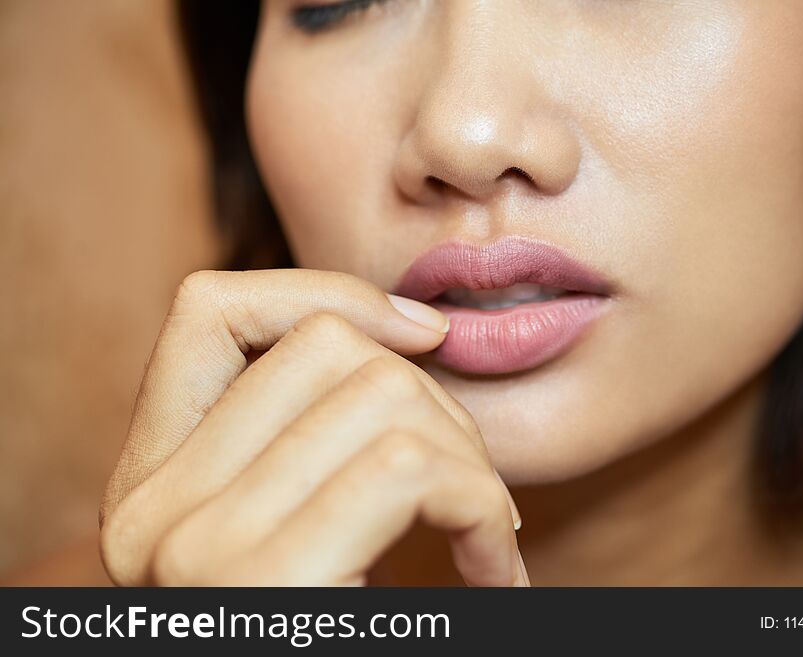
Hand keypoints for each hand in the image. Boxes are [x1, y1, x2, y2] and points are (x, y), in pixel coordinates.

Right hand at [99, 269, 526, 585]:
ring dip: (471, 461)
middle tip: (469, 486)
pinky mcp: (263, 587)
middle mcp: (149, 510)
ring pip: (384, 397)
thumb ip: (317, 432)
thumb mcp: (310, 517)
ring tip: (484, 533)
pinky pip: (411, 469)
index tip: (423, 335)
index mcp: (153, 482)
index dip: (327, 294)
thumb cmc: (337, 625)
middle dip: (439, 401)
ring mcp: (194, 550)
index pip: (210, 309)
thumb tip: (413, 329)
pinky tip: (492, 573)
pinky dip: (482, 507)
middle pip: (332, 351)